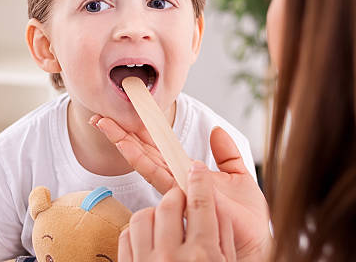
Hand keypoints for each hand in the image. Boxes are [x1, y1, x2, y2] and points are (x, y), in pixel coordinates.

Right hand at [92, 117, 270, 260]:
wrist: (255, 238)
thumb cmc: (247, 216)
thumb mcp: (238, 174)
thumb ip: (226, 153)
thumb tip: (217, 130)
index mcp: (188, 175)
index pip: (160, 150)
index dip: (143, 133)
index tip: (129, 115)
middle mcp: (177, 183)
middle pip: (145, 154)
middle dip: (122, 136)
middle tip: (101, 118)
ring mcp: (176, 190)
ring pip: (144, 161)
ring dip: (124, 143)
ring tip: (105, 126)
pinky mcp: (181, 197)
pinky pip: (157, 174)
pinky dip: (140, 158)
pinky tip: (126, 145)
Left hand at [118, 161, 235, 260]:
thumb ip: (223, 239)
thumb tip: (216, 208)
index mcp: (202, 256)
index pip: (200, 204)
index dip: (198, 181)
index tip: (196, 170)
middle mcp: (173, 257)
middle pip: (169, 204)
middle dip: (177, 195)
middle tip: (182, 198)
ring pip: (143, 216)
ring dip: (155, 212)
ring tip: (164, 221)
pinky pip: (126, 236)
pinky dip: (137, 230)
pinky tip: (149, 237)